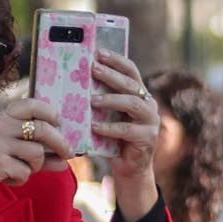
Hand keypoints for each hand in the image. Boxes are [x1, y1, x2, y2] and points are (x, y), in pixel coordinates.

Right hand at [0, 98, 70, 192]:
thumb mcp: (5, 148)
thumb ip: (34, 152)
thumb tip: (64, 161)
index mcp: (3, 117)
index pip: (31, 105)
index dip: (49, 112)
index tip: (59, 122)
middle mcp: (2, 126)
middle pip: (43, 129)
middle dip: (61, 143)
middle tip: (68, 154)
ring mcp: (0, 144)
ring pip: (37, 153)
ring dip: (35, 166)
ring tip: (22, 169)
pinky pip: (25, 172)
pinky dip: (20, 179)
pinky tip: (8, 178)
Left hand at [89, 49, 160, 220]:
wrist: (129, 169)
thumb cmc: (112, 139)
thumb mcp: (105, 116)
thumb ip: (98, 100)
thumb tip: (71, 82)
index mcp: (139, 94)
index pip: (131, 71)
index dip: (117, 60)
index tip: (99, 52)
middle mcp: (149, 104)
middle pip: (132, 84)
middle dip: (112, 75)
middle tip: (93, 69)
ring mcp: (151, 122)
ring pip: (133, 104)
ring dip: (111, 99)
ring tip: (92, 99)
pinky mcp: (148, 139)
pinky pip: (127, 130)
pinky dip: (110, 127)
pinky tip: (95, 126)